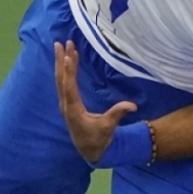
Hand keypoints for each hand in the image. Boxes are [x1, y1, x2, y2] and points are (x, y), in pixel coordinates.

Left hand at [54, 40, 137, 161]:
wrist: (90, 150)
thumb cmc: (99, 139)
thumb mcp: (109, 127)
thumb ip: (118, 114)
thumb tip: (132, 105)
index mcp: (73, 110)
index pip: (70, 88)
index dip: (69, 72)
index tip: (69, 57)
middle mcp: (65, 105)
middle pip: (61, 80)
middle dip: (61, 61)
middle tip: (61, 44)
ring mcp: (64, 103)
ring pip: (60, 79)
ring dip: (60, 62)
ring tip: (60, 46)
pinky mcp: (66, 101)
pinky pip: (63, 82)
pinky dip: (64, 69)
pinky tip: (66, 59)